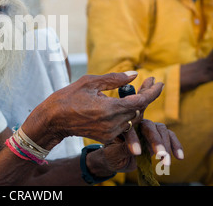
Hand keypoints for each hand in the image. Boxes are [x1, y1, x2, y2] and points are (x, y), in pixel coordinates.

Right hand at [22, 72, 163, 149]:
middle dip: (146, 96)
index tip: (158, 82)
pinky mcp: (106, 137)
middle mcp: (112, 124)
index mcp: (109, 109)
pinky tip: (125, 103)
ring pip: (133, 119)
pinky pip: (123, 126)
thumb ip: (114, 79)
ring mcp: (109, 133)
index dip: (153, 92)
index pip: (141, 101)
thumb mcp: (90, 82)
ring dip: (136, 106)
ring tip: (137, 91)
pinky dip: (126, 114)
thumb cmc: (69, 97)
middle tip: (148, 83)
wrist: (54, 119)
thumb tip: (134, 75)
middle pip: (139, 110)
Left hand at [86, 120, 183, 175]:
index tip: (137, 151)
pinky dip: (176, 145)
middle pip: (148, 126)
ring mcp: (149, 129)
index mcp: (123, 125)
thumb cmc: (112, 155)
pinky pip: (170, 136)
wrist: (116, 160)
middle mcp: (137, 123)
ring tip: (165, 160)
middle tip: (159, 154)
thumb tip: (135, 149)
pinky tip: (179, 157)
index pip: (130, 125)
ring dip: (166, 144)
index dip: (134, 136)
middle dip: (155, 140)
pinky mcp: (158, 137)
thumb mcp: (113, 155)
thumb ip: (122, 150)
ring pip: (161, 129)